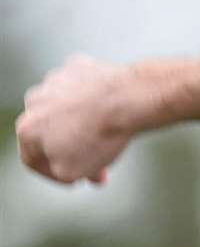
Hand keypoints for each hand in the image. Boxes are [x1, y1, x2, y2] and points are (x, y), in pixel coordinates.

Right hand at [16, 55, 138, 184]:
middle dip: (73, 152)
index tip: (77, 180)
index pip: (32, 160)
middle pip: (51, 133)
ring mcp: (55, 80)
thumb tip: (63, 164)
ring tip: (108, 138)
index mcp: (26, 128)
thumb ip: (58, 173)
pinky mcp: (77, 66)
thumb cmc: (97, 137)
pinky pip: (83, 88)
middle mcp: (34, 101)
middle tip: (100, 168)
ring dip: (82, 125)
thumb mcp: (72, 171)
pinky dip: (94, 100)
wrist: (125, 100)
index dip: (54, 175)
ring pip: (66, 109)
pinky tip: (112, 112)